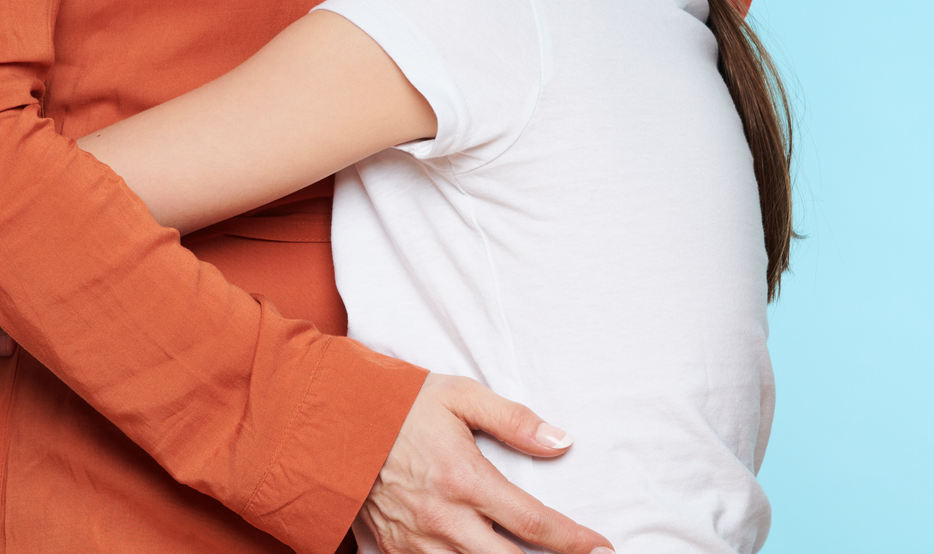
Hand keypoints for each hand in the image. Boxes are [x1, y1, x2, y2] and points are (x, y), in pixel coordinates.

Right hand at [357, 374, 611, 553]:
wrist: (330, 420)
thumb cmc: (397, 404)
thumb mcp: (457, 395)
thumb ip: (512, 419)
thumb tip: (561, 440)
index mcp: (463, 478)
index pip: (533, 522)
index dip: (574, 541)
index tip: (603, 548)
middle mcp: (444, 519)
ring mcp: (418, 541)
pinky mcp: (396, 551)